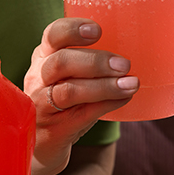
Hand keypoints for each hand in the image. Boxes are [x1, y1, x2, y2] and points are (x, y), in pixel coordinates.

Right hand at [25, 18, 137, 174]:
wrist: (43, 145)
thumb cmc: (62, 103)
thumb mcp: (66, 76)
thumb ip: (89, 62)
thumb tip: (136, 51)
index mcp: (43, 57)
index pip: (52, 35)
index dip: (73, 30)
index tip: (98, 30)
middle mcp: (38, 79)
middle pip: (61, 62)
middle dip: (95, 61)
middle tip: (124, 64)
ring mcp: (42, 105)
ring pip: (70, 91)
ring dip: (104, 86)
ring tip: (130, 84)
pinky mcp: (53, 129)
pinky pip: (81, 114)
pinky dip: (105, 105)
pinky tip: (124, 99)